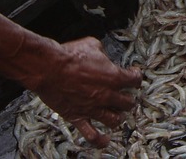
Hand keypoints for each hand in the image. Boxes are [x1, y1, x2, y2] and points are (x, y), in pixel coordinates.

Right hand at [25, 36, 142, 146]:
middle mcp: (107, 95)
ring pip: (114, 119)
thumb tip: (103, 56)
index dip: (136, 77)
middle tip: (126, 96)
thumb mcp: (92, 44)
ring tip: (117, 114)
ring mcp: (93, 108)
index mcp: (114, 77)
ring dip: (118, 117)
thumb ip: (102, 53)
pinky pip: (92, 135)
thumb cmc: (69, 56)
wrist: (49, 68)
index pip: (134, 81)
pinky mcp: (78, 117)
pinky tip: (105, 140)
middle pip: (127, 103)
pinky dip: (100, 140)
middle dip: (128, 99)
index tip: (133, 75)